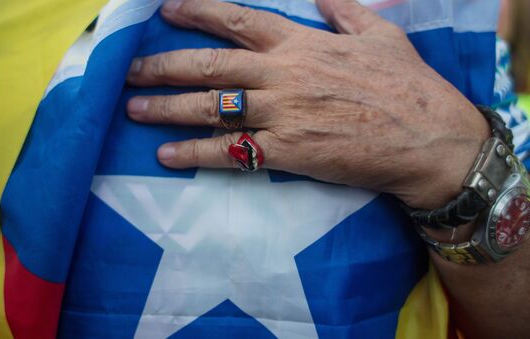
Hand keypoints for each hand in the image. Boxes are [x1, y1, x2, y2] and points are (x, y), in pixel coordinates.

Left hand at [126, 0, 489, 208]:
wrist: (428, 138)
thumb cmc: (407, 85)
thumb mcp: (379, 34)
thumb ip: (343, 11)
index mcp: (300, 43)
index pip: (236, 20)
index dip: (196, 12)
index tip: (165, 9)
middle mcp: (282, 75)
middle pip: (210, 66)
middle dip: (163, 65)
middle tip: (129, 70)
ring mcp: (282, 114)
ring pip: (212, 107)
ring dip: (168, 108)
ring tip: (134, 109)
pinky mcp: (287, 152)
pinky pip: (232, 152)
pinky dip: (196, 153)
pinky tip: (167, 156)